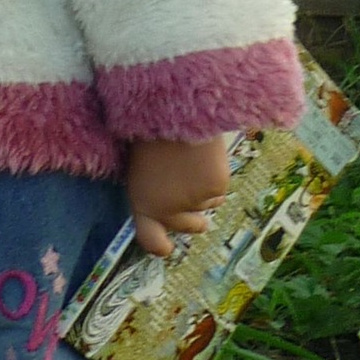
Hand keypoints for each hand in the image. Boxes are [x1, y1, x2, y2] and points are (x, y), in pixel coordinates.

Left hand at [127, 136, 230, 257]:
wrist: (171, 111)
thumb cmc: (147, 130)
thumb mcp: (138, 165)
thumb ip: (152, 188)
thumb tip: (167, 198)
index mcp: (142, 202)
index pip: (150, 238)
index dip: (159, 245)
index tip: (166, 248)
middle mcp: (169, 210)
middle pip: (188, 226)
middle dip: (195, 223)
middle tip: (199, 218)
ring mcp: (195, 201)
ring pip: (208, 203)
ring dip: (205, 190)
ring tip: (193, 161)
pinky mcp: (217, 188)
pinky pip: (220, 187)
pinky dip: (216, 175)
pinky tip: (205, 155)